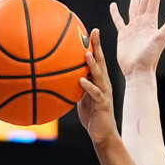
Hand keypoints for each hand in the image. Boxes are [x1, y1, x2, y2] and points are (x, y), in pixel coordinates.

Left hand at [77, 29, 118, 145]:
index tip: (91, 30)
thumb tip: (60, 75)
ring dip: (93, 64)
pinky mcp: (103, 104)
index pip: (98, 59)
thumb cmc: (92, 115)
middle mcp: (104, 84)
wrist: (103, 134)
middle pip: (101, 62)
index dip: (95, 45)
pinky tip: (82, 80)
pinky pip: (95, 94)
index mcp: (99, 81)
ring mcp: (105, 93)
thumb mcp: (81, 97)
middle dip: (98, 47)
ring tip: (87, 53)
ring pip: (100, 76)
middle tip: (94, 32)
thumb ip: (75, 84)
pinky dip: (88, 86)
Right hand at [110, 0, 164, 76]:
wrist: (138, 71)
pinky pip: (119, 20)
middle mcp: (142, 23)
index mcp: (151, 22)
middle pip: (145, 0)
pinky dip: (115, 13)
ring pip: (134, 8)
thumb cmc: (150, 57)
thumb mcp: (161, 38)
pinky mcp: (123, 35)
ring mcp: (133, 28)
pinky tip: (114, 6)